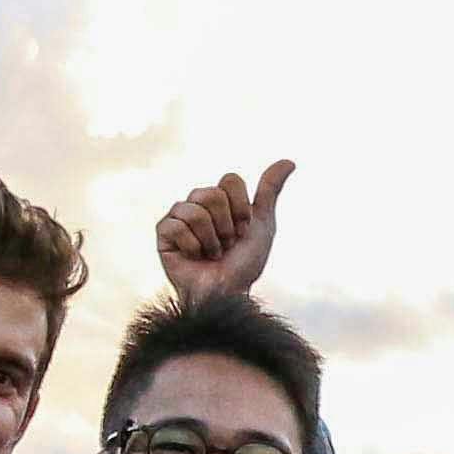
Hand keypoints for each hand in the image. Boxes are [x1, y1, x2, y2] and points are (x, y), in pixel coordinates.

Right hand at [156, 160, 292, 302]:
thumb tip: (290, 161)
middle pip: (211, 193)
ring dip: (211, 239)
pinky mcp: (163, 234)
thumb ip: (270, 191)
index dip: (242, 208)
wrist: (228, 293)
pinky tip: (194, 257)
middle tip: (227, 244)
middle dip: (226, 225)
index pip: (230, 181)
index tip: (244, 230)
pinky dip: (193, 246)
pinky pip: (177, 226)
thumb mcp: (262, 225)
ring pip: (194, 210)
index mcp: (219, 199)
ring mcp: (178, 217)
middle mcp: (197, 204)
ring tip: (212, 253)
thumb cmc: (244, 264)